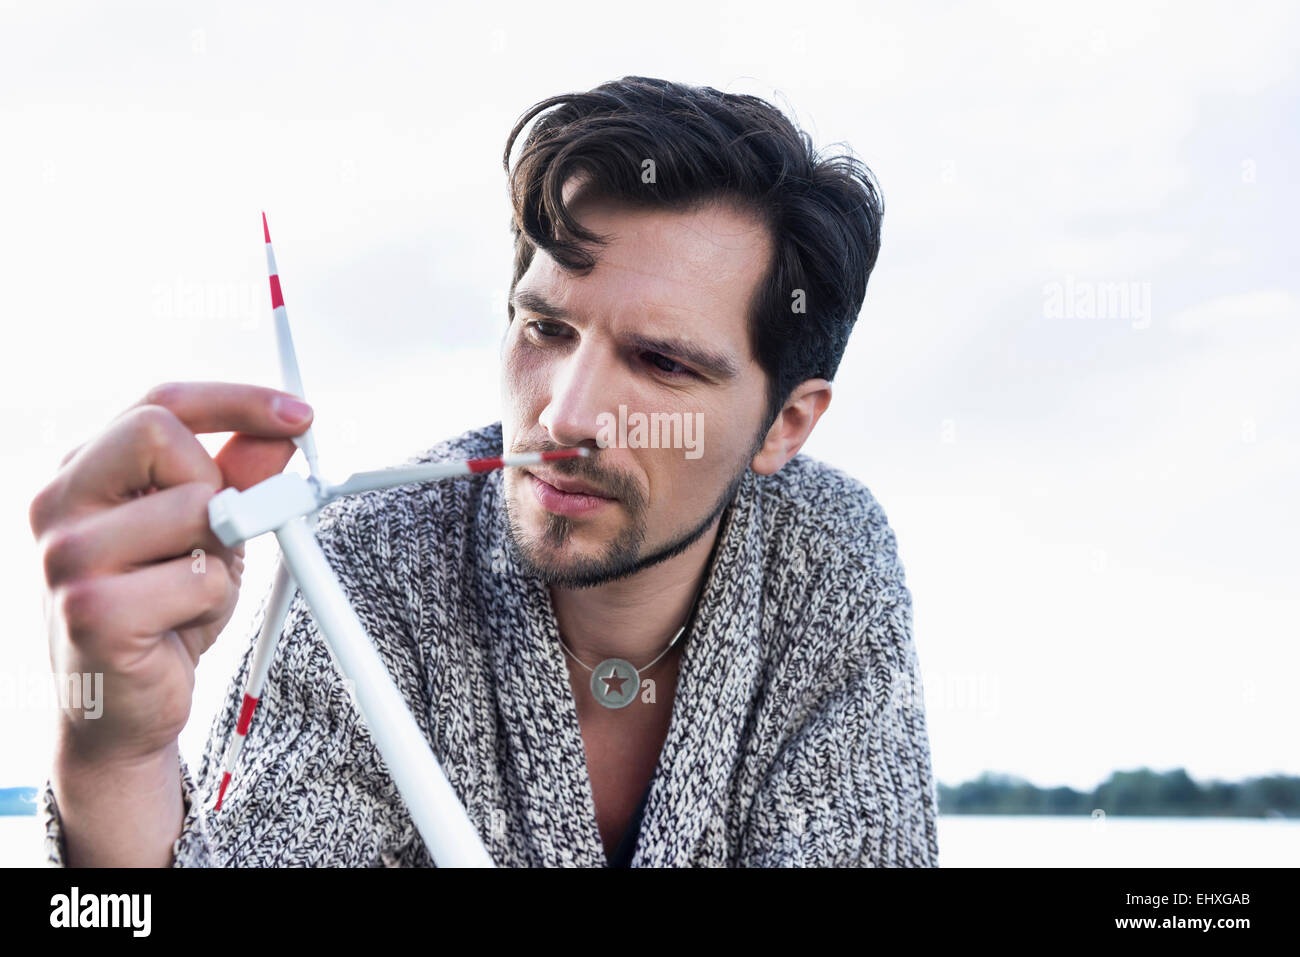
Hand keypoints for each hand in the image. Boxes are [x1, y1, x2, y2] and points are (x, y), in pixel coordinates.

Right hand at [30, 381, 314, 766]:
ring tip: (191, 592)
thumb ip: (241, 479)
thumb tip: (282, 433)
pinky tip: (178, 627)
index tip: (300, 416)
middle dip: (218, 482)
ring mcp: (68, 556)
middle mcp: (60, 503)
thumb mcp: (210, 534)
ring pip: (196, 507)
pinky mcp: (91, 610)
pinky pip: (201, 577)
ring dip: (221, 555)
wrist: (121, 711)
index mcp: (84, 473)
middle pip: (161, 432)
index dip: (238, 401)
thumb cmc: (162, 614)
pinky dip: (214, 602)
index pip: (160, 402)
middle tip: (223, 531)